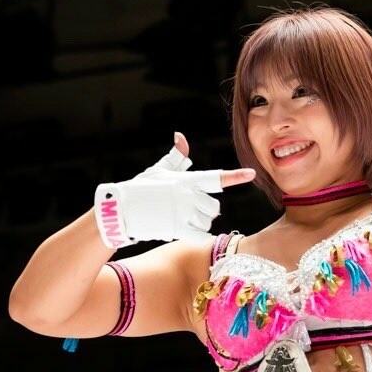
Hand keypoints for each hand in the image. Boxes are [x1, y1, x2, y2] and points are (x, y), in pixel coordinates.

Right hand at [94, 132, 254, 248]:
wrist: (119, 210)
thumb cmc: (139, 188)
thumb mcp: (158, 170)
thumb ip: (176, 157)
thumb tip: (181, 136)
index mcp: (186, 179)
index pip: (215, 177)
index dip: (235, 175)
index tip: (252, 173)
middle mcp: (188, 195)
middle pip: (214, 207)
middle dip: (206, 211)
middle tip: (189, 211)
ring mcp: (183, 212)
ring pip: (207, 222)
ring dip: (199, 223)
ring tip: (180, 219)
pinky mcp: (177, 228)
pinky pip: (199, 235)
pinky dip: (197, 236)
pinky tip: (187, 232)